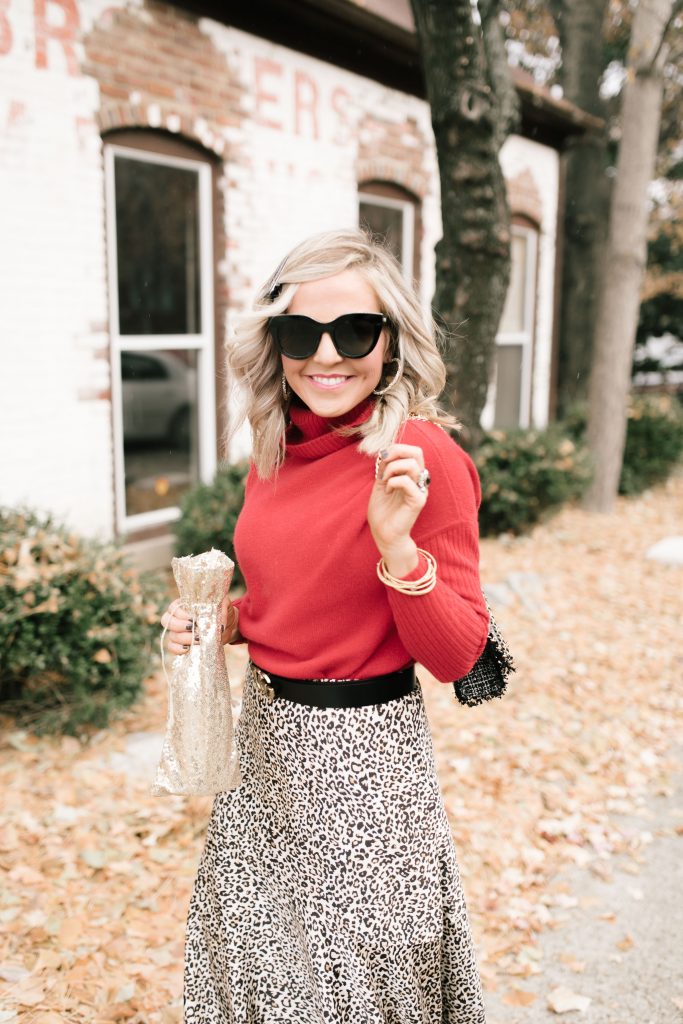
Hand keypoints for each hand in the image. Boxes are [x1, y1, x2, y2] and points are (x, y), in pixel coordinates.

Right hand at [160, 596, 238, 654]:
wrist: (228, 627)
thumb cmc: (222, 612)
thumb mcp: (225, 605)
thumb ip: (222, 610)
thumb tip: (219, 625)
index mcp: (184, 605)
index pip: (173, 607)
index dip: (180, 614)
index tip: (193, 618)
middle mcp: (178, 618)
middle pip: (167, 621)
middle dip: (179, 626)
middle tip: (194, 628)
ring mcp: (178, 632)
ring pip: (171, 635)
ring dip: (184, 638)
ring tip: (199, 639)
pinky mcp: (181, 644)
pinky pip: (172, 647)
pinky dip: (178, 649)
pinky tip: (188, 648)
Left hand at [367, 443, 428, 575]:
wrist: (384, 534)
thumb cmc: (383, 512)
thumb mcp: (381, 484)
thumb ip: (385, 468)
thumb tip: (384, 452)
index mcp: (412, 475)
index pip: (412, 451)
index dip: (395, 449)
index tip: (381, 460)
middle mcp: (419, 481)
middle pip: (417, 452)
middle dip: (397, 451)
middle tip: (383, 463)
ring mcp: (420, 490)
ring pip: (412, 464)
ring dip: (392, 469)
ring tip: (384, 481)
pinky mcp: (418, 501)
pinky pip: (407, 481)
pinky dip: (393, 482)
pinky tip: (388, 491)